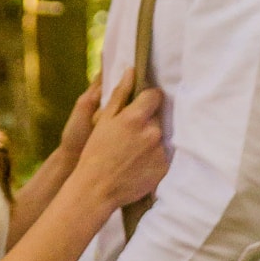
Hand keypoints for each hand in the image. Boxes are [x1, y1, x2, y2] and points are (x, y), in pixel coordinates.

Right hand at [67, 70, 167, 211]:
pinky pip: (163, 155)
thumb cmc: (94, 152)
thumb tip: (131, 71)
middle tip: (129, 136)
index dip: (147, 100)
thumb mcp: (102, 121)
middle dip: (147, 122)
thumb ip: (119, 95)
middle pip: (158, 118)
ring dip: (150, 140)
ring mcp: (160, 150)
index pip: (155, 95)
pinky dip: (153, 158)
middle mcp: (153, 132)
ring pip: (161, 137)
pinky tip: (137, 164)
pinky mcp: (165, 167)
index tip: (139, 108)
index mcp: (135, 117)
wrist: (96, 189)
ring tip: (132, 153)